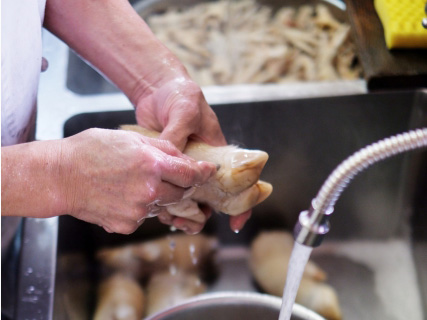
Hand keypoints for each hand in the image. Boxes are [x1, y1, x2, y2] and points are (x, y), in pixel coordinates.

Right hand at [60, 128, 215, 233]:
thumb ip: (163, 149)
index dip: (203, 173)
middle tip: (173, 175)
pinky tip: (123, 194)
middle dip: (182, 184)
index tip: (208, 171)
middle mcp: (150, 191)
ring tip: (136, 182)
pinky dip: (141, 206)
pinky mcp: (127, 225)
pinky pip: (145, 216)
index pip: (191, 175)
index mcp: (153, 166)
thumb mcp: (131, 138)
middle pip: (182, 193)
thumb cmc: (91, 151)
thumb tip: (183, 157)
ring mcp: (138, 211)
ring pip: (163, 205)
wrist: (60, 176)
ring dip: (160, 195)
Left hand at [134, 77, 250, 233]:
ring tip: (168, 219)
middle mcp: (201, 165)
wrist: (156, 89)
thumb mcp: (185, 113)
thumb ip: (178, 137)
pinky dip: (161, 200)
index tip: (235, 224)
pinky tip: (154, 206)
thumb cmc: (181, 96)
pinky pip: (165, 188)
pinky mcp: (163, 167)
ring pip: (185, 197)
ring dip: (180, 212)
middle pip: (209, 198)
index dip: (241, 205)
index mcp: (217, 153)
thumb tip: (169, 164)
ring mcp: (181, 167)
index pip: (237, 182)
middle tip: (187, 223)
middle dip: (201, 215)